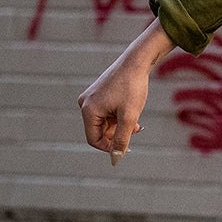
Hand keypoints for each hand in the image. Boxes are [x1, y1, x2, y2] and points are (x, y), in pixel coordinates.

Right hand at [77, 19, 174, 163]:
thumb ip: (121, 139)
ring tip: (136, 120)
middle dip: (117, 134)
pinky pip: (106, 113)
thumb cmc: (132, 87)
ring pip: (104, 123)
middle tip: (136, 129)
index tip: (126, 147)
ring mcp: (90, 98)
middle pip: (99, 131)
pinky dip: (118, 116)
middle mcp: (85, 104)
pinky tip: (131, 111)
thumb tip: (116, 159)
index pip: (93, 140)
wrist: (136, 62)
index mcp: (88, 110)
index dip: (109, 147)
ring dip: (119, 125)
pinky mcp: (98, 94)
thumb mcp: (129, 117)